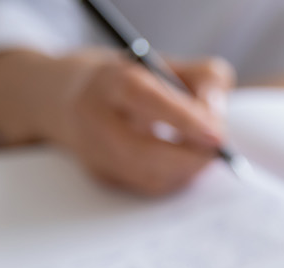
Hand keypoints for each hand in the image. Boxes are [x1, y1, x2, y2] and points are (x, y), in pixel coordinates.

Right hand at [0, 48, 235, 195]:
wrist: (63, 98)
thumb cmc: (126, 79)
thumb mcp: (164, 63)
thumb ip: (203, 79)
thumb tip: (217, 117)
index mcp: (108, 80)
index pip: (145, 99)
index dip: (184, 119)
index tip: (219, 134)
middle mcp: (93, 119)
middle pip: (144, 153)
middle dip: (191, 158)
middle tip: (220, 150)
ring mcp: (93, 154)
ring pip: (149, 178)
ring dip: (187, 171)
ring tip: (203, 152)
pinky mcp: (100, 177)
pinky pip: (147, 188)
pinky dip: (174, 179)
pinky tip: (183, 162)